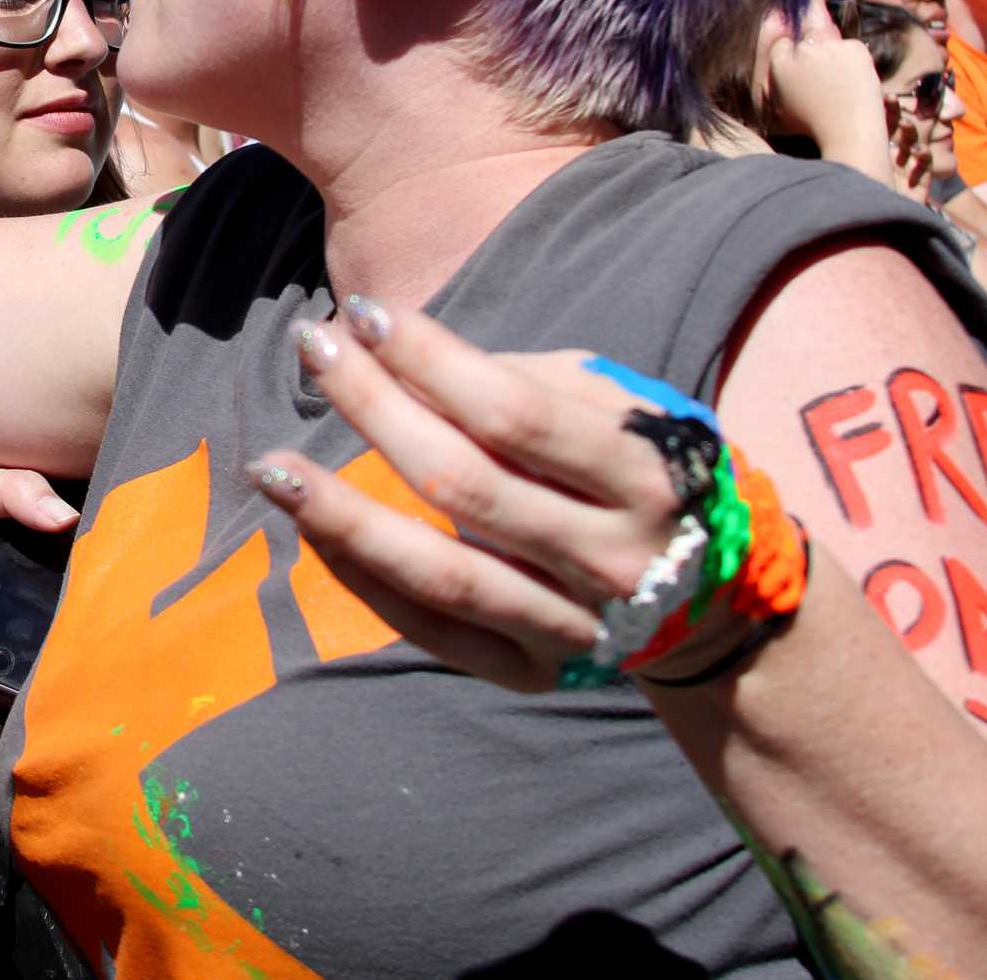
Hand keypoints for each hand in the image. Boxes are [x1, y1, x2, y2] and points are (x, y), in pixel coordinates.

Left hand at [254, 303, 753, 691]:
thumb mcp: (618, 409)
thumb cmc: (642, 472)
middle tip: (312, 348)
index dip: (433, 361)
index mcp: (642, 474)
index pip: (516, 414)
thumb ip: (524, 381)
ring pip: (441, 572)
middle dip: (376, 408)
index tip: (365, 313)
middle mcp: (611, 557)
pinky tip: (311, 527)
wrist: (716, 602)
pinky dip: (364, 579)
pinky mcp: (534, 672)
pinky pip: (433, 630)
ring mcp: (572, 625)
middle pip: (466, 483)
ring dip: (344, 515)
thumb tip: (406, 353)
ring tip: (270, 465)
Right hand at [762, 31, 886, 160]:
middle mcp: (802, 50)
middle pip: (806, 37)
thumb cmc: (814, 124)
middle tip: (824, 75)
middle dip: (814, 48)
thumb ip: (779, 74)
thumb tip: (783, 39)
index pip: (782, 45)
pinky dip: (854, 59)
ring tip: (839, 83)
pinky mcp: (854, 47)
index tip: (803, 68)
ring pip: (831, 39)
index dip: (793, 55)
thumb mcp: (781, 103)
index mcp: (779, 64)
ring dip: (834, 53)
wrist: (848, 132)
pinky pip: (852, 46)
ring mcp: (830, 46)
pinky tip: (854, 80)